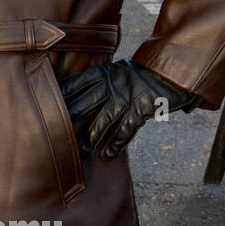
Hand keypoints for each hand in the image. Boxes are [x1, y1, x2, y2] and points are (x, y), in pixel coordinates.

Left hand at [59, 60, 201, 160]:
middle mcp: (114, 84)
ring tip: (80, 151)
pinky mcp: (141, 110)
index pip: (78, 83)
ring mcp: (127, 98)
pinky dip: (115, 145)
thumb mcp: (123, 70)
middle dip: (70, 119)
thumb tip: (86, 93)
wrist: (177, 70)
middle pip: (85, 103)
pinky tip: (106, 155)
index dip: (63, 94)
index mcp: (107, 72)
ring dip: (90, 138)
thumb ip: (106, 80)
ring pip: (102, 121)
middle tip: (55, 134)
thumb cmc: (148, 72)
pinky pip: (125, 131)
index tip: (47, 103)